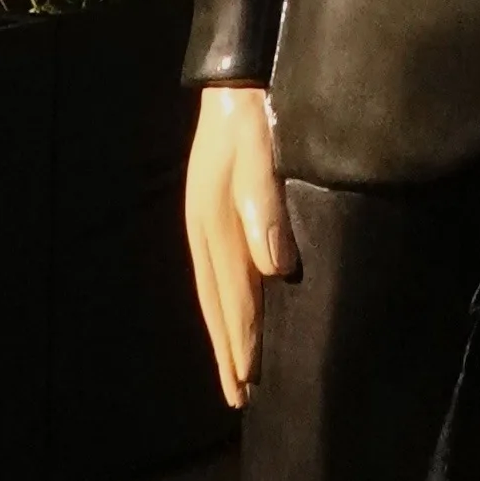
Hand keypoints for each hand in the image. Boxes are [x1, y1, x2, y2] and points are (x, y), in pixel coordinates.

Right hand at [184, 83, 295, 406]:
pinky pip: (213, 276)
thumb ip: (267, 211)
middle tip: (238, 398)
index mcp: (218, 225)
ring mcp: (203, 224)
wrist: (232, 82)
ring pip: (213, 294)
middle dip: (229, 352)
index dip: (245, 340)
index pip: (235, 297)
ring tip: (233, 371)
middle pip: (217, 306)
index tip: (253, 381)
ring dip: (223, 335)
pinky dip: (221, 306)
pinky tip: (230, 315)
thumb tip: (276, 270)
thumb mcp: (263, 157)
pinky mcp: (208, 214)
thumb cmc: (254, 119)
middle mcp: (205, 233)